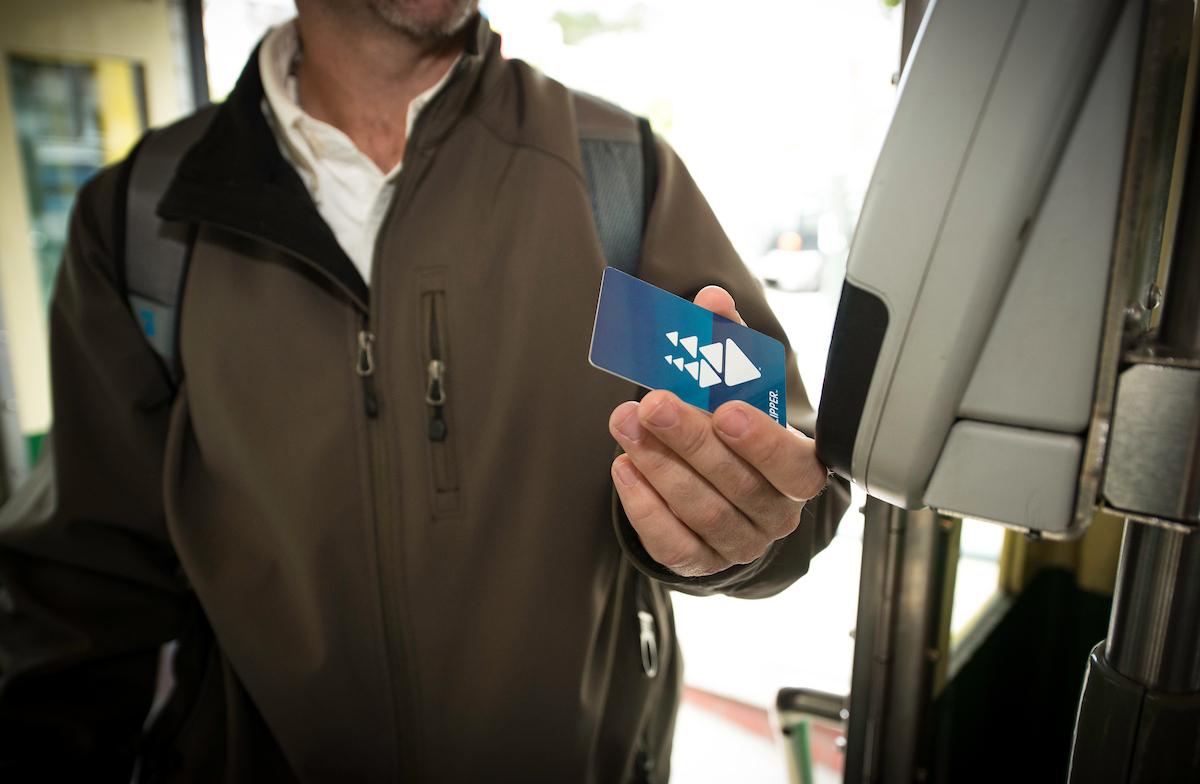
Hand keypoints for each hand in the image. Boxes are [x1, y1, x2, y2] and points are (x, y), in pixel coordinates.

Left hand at [608, 286, 829, 576]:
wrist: (720, 489)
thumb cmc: (732, 430)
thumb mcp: (735, 386)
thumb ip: (727, 343)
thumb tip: (711, 297)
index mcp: (798, 470)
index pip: (794, 466)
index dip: (763, 442)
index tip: (727, 410)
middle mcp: (776, 514)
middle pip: (738, 484)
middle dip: (690, 440)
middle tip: (652, 404)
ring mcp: (739, 544)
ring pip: (703, 512)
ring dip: (660, 465)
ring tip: (626, 425)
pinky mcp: (700, 562)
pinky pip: (672, 542)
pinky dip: (644, 505)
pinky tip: (624, 467)